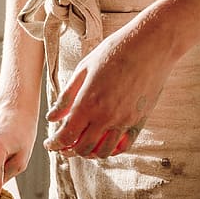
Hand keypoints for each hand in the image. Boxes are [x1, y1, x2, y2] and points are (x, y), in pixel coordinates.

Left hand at [44, 13, 178, 158]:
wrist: (150, 46)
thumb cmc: (114, 52)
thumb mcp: (83, 69)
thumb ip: (66, 97)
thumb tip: (52, 118)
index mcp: (88, 103)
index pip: (66, 136)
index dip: (54, 144)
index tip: (49, 144)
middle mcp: (106, 117)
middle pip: (82, 148)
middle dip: (69, 150)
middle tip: (63, 144)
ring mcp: (125, 121)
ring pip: (103, 152)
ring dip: (90, 152)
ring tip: (83, 144)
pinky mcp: (140, 122)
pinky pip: (123, 146)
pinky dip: (111, 150)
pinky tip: (104, 142)